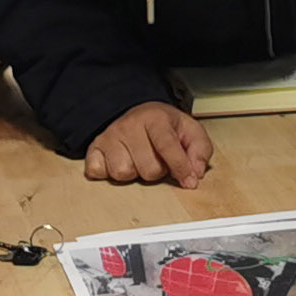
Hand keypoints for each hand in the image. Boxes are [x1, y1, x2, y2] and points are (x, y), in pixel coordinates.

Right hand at [83, 101, 210, 187]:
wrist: (137, 113)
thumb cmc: (164, 126)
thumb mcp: (190, 131)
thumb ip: (200, 150)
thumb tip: (195, 172)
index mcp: (155, 118)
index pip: (167, 146)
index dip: (180, 167)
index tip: (189, 181)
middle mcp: (129, 125)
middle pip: (148, 169)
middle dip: (158, 171)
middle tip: (158, 159)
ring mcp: (109, 137)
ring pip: (123, 173)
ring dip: (134, 173)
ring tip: (138, 160)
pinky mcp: (94, 149)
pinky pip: (99, 173)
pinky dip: (109, 173)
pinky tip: (120, 161)